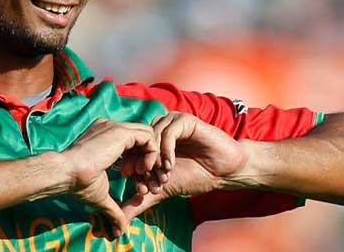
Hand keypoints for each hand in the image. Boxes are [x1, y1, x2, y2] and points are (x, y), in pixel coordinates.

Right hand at [61, 118, 164, 237]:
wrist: (66, 173)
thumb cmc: (78, 183)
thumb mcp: (101, 194)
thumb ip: (114, 208)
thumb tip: (118, 232)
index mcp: (104, 137)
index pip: (132, 144)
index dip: (139, 163)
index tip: (138, 183)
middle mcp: (110, 128)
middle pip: (142, 138)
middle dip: (149, 161)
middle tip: (148, 181)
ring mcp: (115, 127)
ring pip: (148, 135)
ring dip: (152, 158)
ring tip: (145, 177)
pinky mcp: (121, 131)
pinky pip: (148, 137)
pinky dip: (151, 154)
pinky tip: (142, 170)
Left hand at [121, 112, 247, 219]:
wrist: (223, 171)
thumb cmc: (194, 176)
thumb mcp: (162, 191)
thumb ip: (141, 201)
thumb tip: (120, 223)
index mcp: (149, 141)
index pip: (130, 151)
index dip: (133, 171)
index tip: (142, 190)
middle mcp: (157, 128)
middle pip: (137, 143)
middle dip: (141, 167)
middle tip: (151, 185)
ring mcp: (170, 122)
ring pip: (151, 137)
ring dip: (154, 160)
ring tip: (164, 177)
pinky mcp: (184, 120)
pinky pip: (168, 132)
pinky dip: (166, 151)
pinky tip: (171, 166)